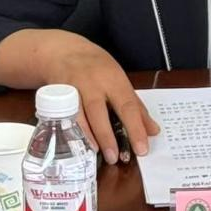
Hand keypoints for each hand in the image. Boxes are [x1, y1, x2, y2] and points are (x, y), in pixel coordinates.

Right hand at [47, 37, 159, 164]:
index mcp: (114, 80)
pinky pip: (64, 116)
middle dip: (109, 136)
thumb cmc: (97, 68)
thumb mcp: (119, 80)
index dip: (135, 128)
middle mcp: (93, 83)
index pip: (128, 106)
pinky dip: (72, 131)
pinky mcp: (57, 96)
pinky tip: (79, 144)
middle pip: (100, 111)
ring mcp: (73, 89)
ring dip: (90, 136)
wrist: (63, 52)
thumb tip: (153, 131)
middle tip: (117, 158)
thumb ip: (136, 107)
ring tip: (100, 155)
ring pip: (80, 115)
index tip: (142, 149)